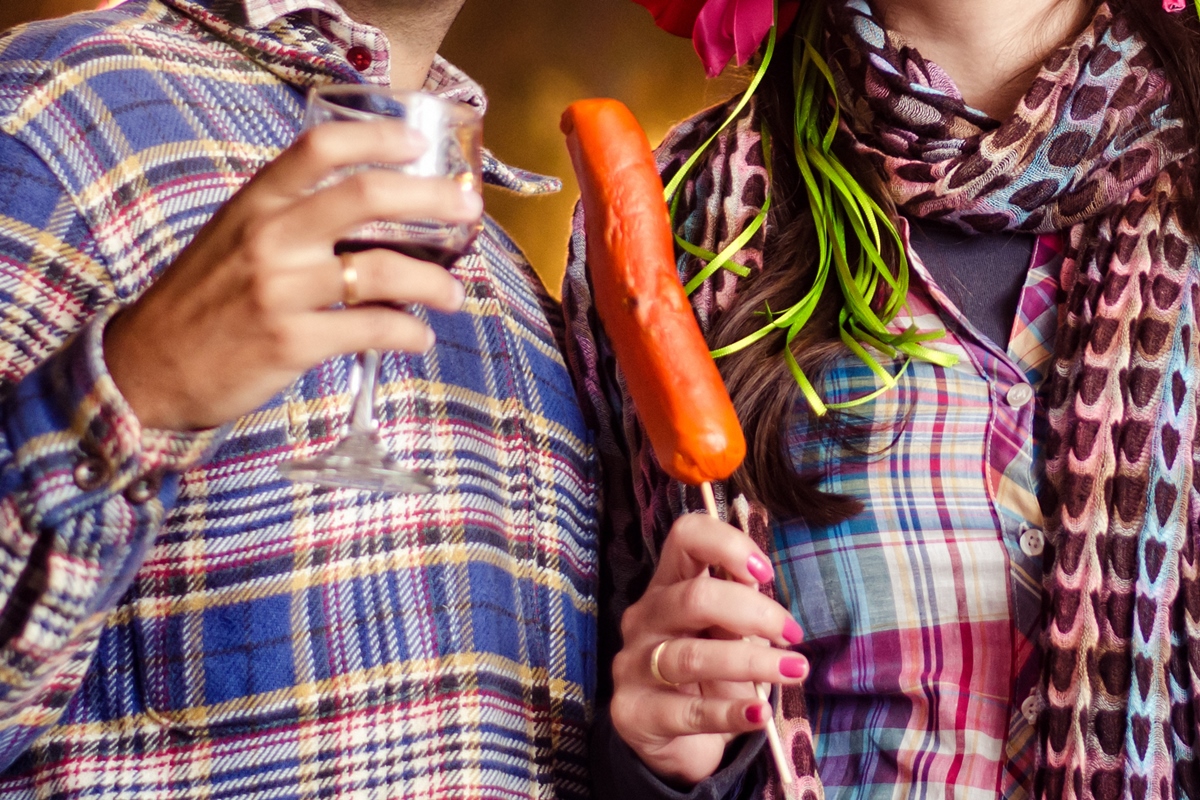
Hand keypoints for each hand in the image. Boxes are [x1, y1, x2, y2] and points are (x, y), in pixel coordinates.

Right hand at [104, 120, 480, 430]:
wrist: (147, 367)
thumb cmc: (202, 301)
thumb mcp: (234, 239)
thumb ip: (293, 221)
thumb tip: (378, 224)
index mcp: (256, 204)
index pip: (320, 148)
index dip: (377, 138)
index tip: (417, 145)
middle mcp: (269, 238)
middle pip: (366, 197)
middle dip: (431, 199)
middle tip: (468, 210)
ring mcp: (280, 290)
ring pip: (382, 270)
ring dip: (433, 283)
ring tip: (451, 295)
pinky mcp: (291, 342)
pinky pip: (371, 329)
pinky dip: (408, 334)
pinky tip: (418, 339)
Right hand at [610, 514, 807, 785]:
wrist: (678, 742)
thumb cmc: (710, 677)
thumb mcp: (726, 636)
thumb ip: (741, 610)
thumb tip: (766, 590)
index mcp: (668, 586)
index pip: (685, 538)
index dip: (727, 545)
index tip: (765, 571)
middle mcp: (644, 618)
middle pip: (694, 598)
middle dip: (754, 612)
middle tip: (792, 633)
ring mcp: (634, 666)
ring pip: (692, 657)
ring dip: (752, 662)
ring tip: (794, 671)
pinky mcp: (635, 713)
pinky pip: (689, 712)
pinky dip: (730, 712)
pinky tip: (760, 714)